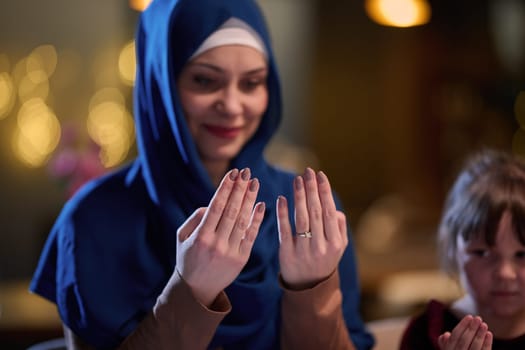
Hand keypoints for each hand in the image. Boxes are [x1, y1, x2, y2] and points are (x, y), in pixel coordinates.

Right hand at [176, 168, 264, 306]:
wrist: (197, 289)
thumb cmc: (188, 258)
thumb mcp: (182, 237)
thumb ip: (195, 218)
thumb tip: (212, 204)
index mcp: (201, 236)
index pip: (216, 206)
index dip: (226, 188)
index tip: (233, 173)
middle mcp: (216, 244)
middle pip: (232, 210)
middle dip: (240, 189)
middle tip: (247, 172)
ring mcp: (230, 252)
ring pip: (243, 221)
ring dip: (250, 200)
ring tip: (255, 183)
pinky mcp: (241, 259)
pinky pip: (251, 235)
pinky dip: (257, 219)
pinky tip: (261, 204)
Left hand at [276, 167, 347, 289]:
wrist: (308, 287)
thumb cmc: (324, 259)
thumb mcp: (339, 247)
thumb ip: (339, 227)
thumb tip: (333, 208)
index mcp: (335, 242)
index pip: (329, 211)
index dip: (325, 191)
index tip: (320, 174)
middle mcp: (321, 246)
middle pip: (315, 212)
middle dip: (311, 189)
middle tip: (307, 172)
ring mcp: (304, 250)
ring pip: (301, 218)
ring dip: (299, 197)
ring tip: (296, 180)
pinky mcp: (287, 253)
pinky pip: (285, 230)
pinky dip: (283, 213)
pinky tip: (282, 199)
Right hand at [438, 315, 492, 349]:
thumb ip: (445, 345)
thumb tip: (445, 334)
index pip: (455, 337)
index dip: (462, 326)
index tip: (469, 316)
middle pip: (464, 341)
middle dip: (472, 328)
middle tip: (478, 318)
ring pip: (475, 348)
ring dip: (480, 335)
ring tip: (485, 325)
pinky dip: (487, 344)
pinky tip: (489, 334)